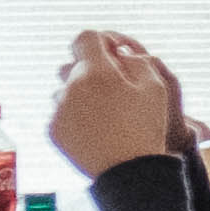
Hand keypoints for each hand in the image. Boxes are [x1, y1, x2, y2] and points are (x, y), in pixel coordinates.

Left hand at [44, 30, 181, 177]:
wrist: (129, 172)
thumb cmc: (146, 128)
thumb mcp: (156, 87)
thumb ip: (138, 61)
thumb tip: (121, 54)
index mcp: (96, 72)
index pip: (86, 38)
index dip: (102, 41)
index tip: (115, 54)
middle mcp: (71, 87)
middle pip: (74, 66)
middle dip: (93, 72)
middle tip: (115, 90)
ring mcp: (59, 109)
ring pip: (66, 91)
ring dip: (82, 95)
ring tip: (106, 115)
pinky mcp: (53, 130)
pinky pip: (62, 114)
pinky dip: (76, 118)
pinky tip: (97, 131)